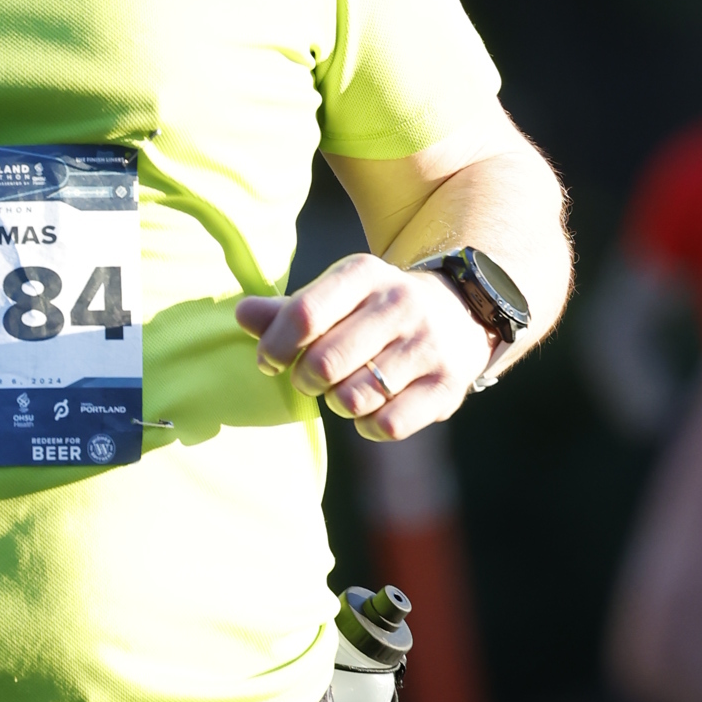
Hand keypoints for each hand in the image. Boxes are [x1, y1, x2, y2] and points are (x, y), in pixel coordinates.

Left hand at [232, 251, 496, 440]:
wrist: (459, 313)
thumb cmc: (375, 311)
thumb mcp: (336, 297)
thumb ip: (287, 311)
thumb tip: (241, 314)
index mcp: (364, 274)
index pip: (304, 315)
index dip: (276, 346)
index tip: (271, 360)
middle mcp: (400, 304)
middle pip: (324, 363)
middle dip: (306, 380)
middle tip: (312, 378)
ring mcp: (428, 345)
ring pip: (354, 399)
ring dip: (338, 403)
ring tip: (347, 389)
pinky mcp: (447, 386)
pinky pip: (388, 425)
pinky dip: (369, 426)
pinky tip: (373, 409)